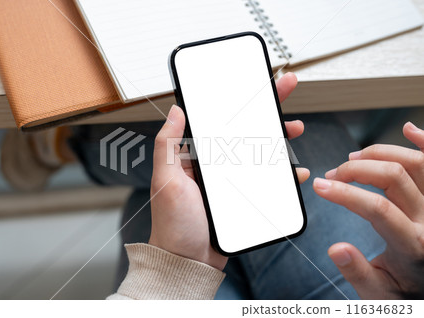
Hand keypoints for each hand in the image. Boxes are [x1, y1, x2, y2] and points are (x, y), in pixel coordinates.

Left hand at [149, 72, 308, 269]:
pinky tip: (295, 170)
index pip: (218, 120)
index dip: (236, 100)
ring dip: (278, 138)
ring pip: (259, 152)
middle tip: (283, 91)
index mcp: (195, 155)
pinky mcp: (243, 197)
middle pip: (243, 131)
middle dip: (265, 110)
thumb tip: (174, 110)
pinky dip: (282, 173)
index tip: (252, 83)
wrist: (188, 261)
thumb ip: (167, 146)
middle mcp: (215, 164)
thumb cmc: (173, 224)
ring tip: (294, 128)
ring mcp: (231, 181)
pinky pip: (266, 180)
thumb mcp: (165, 181)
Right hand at [314, 122, 423, 298]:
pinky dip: (423, 143)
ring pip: (416, 163)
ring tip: (354, 158)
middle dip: (356, 170)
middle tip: (333, 174)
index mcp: (414, 245)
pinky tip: (409, 130)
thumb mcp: (378, 294)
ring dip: (380, 153)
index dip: (345, 193)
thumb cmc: (405, 291)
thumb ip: (357, 273)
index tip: (320, 186)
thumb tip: (336, 249)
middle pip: (394, 177)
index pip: (377, 208)